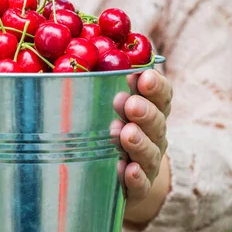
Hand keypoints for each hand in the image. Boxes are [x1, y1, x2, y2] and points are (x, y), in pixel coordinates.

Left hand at [112, 69, 172, 224]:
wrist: (120, 182)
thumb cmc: (108, 131)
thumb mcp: (105, 105)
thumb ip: (98, 82)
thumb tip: (70, 43)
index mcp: (148, 110)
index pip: (161, 95)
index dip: (156, 86)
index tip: (143, 77)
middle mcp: (153, 135)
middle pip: (157, 121)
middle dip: (144, 111)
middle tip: (128, 103)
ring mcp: (147, 163)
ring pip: (151, 152)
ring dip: (139, 141)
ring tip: (126, 134)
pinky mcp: (138, 189)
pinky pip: (141, 184)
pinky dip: (135, 177)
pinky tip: (126, 169)